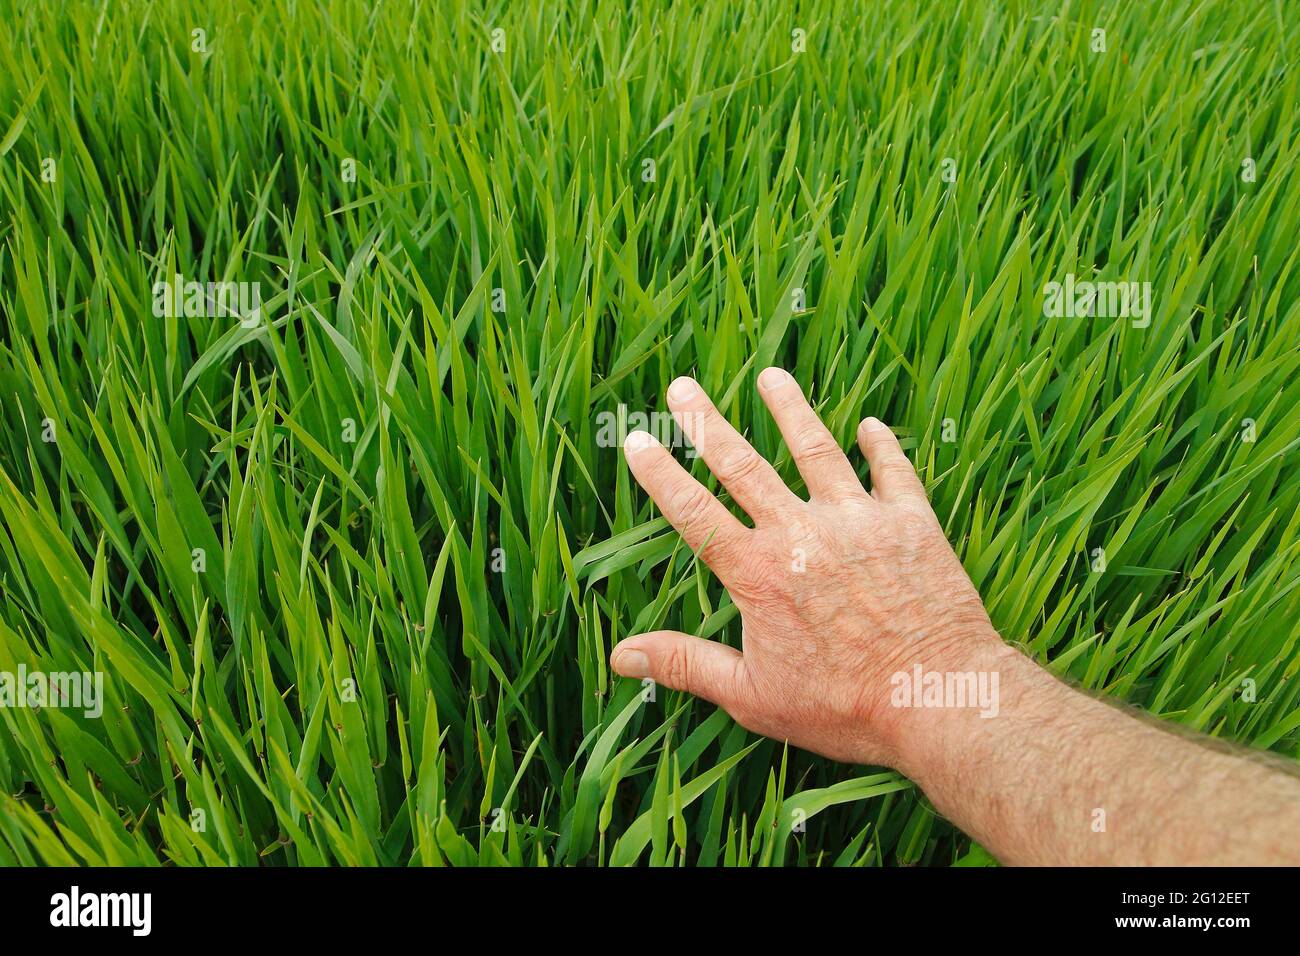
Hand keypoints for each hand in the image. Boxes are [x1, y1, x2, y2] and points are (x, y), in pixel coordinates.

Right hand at [611, 367, 1008, 767]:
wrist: (939, 696)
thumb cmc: (844, 706)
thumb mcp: (752, 696)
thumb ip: (685, 665)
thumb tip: (619, 656)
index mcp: (759, 573)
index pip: (695, 512)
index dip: (661, 474)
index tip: (636, 439)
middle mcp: (801, 532)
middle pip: (744, 465)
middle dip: (707, 423)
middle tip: (682, 387)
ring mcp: (858, 520)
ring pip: (816, 449)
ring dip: (791, 410)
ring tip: (771, 377)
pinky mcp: (911, 522)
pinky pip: (893, 471)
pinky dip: (881, 445)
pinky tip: (871, 424)